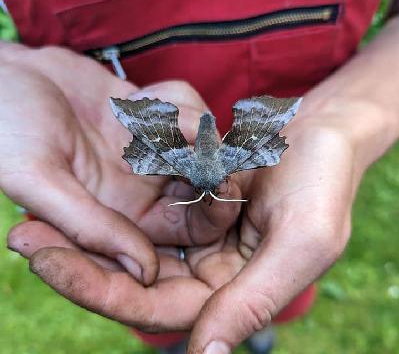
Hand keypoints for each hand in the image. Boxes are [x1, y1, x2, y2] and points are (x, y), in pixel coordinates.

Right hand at [1, 42, 240, 286]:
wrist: (2, 77)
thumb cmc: (6, 130)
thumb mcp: (37, 181)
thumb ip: (89, 227)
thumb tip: (144, 274)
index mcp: (126, 215)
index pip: (192, 226)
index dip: (215, 208)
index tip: (219, 179)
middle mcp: (147, 184)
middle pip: (211, 180)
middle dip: (213, 158)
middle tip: (200, 135)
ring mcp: (153, 145)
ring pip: (205, 139)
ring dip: (189, 121)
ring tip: (146, 109)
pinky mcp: (151, 111)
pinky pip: (186, 105)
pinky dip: (173, 98)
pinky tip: (137, 97)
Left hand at [7, 69, 357, 349]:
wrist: (323, 134)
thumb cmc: (323, 185)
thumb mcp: (302, 242)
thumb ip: (255, 300)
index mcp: (232, 292)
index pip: (156, 308)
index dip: (102, 291)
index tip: (49, 264)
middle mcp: (209, 271)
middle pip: (131, 278)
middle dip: (78, 261)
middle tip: (24, 237)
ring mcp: (197, 236)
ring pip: (131, 244)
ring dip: (86, 232)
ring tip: (32, 216)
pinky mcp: (192, 203)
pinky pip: (145, 208)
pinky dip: (114, 203)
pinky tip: (78, 195)